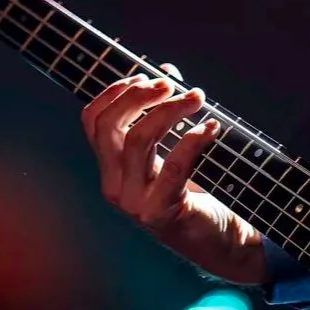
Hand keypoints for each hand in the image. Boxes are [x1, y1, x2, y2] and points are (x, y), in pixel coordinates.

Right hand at [81, 73, 266, 285]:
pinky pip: (174, 165)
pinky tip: (212, 128)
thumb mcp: (172, 147)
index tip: (144, 76)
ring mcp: (133, 201)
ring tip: (197, 98)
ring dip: (169, 110)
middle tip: (170, 85)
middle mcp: (114, 184)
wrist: (217, 239)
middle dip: (139, 96)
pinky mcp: (160, 211)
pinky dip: (193, 139)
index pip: (92, 121)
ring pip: (138, 140)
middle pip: (110, 126)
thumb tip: (166, 71)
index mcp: (111, 167)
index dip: (114, 92)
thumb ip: (164, 111)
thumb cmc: (193, 191)